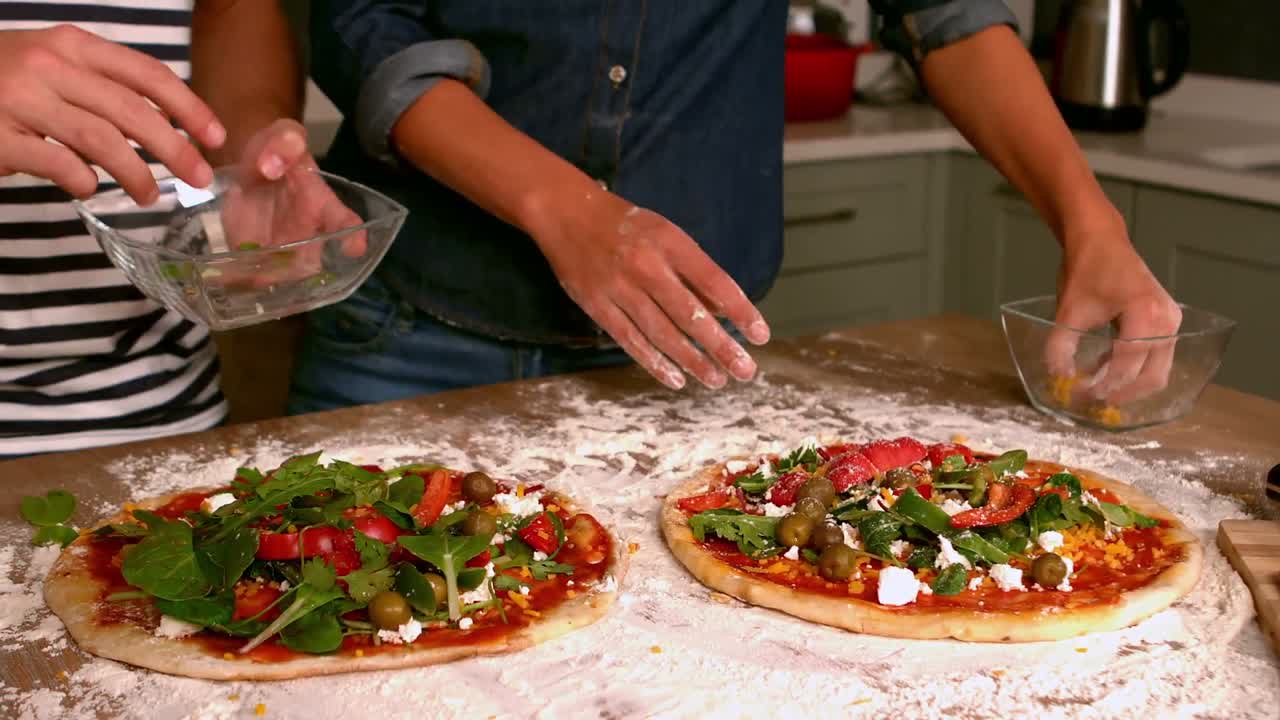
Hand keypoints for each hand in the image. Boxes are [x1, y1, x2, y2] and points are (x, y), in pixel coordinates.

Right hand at [0, 25, 224, 202]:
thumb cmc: (4, 81)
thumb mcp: (53, 66)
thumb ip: (101, 89)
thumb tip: (163, 131)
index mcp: (72, 45)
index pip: (146, 73)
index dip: (188, 106)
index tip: (215, 136)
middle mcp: (49, 65)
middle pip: (132, 112)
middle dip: (176, 148)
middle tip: (199, 178)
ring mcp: (21, 99)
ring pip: (101, 141)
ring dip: (136, 173)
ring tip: (150, 195)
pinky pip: (58, 165)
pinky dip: (83, 181)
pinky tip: (88, 189)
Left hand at [215, 119, 365, 287]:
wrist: (248, 170)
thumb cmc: (276, 153)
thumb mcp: (283, 136)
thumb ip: (284, 142)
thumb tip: (271, 166)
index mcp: (322, 206)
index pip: (346, 223)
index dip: (353, 236)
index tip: (352, 247)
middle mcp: (308, 236)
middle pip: (308, 263)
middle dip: (291, 270)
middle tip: (272, 266)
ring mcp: (280, 251)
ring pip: (275, 275)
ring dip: (260, 276)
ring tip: (242, 273)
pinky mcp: (252, 257)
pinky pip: (246, 275)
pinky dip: (233, 278)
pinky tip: (220, 276)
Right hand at [532, 192, 770, 389]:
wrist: (567, 213)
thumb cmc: (626, 225)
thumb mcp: (666, 235)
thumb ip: (693, 272)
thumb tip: (723, 312)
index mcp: (670, 243)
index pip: (715, 282)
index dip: (741, 311)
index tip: (761, 336)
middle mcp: (646, 266)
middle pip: (691, 314)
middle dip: (722, 346)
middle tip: (746, 371)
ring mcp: (619, 288)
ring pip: (662, 334)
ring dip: (693, 361)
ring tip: (717, 379)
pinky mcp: (597, 306)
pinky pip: (631, 340)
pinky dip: (655, 363)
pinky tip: (676, 379)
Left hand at [1047, 218, 1181, 403]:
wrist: (1100, 240)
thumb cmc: (1086, 270)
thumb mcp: (1068, 312)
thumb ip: (1061, 348)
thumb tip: (1059, 379)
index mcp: (1146, 314)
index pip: (1129, 363)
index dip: (1105, 385)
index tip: (1080, 395)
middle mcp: (1167, 320)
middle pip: (1152, 374)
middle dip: (1122, 393)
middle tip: (1091, 402)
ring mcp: (1171, 321)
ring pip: (1157, 369)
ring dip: (1127, 384)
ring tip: (1095, 390)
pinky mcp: (1167, 322)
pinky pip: (1155, 356)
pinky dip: (1132, 368)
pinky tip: (1104, 370)